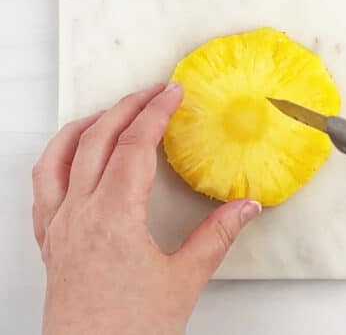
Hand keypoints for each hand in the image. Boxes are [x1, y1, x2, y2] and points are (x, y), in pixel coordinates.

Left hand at [33, 83, 260, 334]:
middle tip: (152, 92)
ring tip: (106, 112)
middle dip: (126, 108)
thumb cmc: (130, 329)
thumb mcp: (185, 279)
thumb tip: (245, 207)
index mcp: (114, 216)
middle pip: (96, 140)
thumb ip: (217, 236)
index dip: (155, 113)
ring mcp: (58, 227)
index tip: (172, 93)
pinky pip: (42, 187)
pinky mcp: (49, 243)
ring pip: (59, 157)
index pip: (135, 146)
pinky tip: (69, 159)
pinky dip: (56, 160)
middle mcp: (79, 214)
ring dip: (84, 126)